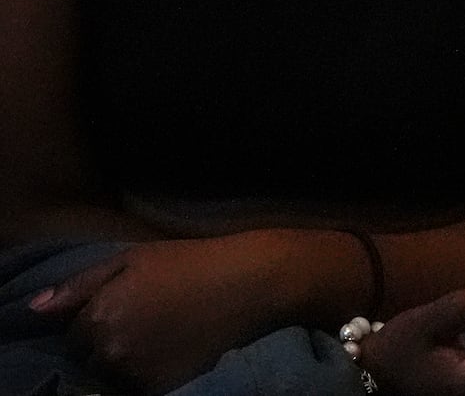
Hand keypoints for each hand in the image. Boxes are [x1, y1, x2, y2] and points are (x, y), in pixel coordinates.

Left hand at [28, 232, 309, 393]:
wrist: (251, 283)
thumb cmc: (192, 262)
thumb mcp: (133, 258)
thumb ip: (80, 285)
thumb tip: (35, 310)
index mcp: (98, 316)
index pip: (72, 335)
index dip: (95, 319)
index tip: (125, 306)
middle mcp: (110, 350)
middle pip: (90, 359)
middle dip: (108, 342)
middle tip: (146, 318)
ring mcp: (136, 373)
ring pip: (113, 375)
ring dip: (126, 359)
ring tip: (161, 333)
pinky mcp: (162, 387)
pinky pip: (137, 386)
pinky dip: (149, 371)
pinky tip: (174, 346)